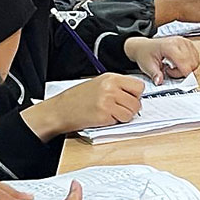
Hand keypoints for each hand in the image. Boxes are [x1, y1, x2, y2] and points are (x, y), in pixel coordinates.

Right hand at [30, 73, 145, 137]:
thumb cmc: (77, 98)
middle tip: (119, 109)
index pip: (139, 86)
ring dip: (124, 116)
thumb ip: (117, 86)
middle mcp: (110, 88)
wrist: (60, 110)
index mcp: (111, 78)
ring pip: (131, 113)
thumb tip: (135, 94)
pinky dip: (115, 122)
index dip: (136, 94)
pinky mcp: (104, 115)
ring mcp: (107, 101)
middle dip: (131, 108)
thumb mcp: (98, 83)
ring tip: (111, 114)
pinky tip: (105, 118)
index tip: (130, 98)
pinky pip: (120, 121)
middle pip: (137, 101)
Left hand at [123, 36, 199, 84]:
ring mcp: (185, 41)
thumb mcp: (147, 66)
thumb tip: (159, 81)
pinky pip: (196, 57)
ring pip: (195, 61)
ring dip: (187, 68)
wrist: (144, 46)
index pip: (185, 63)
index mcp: (169, 46)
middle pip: (192, 63)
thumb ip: (155, 74)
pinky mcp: (188, 43)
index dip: (181, 74)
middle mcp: (179, 42)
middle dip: (183, 72)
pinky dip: (190, 63)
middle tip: (170, 71)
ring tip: (174, 66)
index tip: (172, 76)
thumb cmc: (146, 53)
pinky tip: (179, 63)